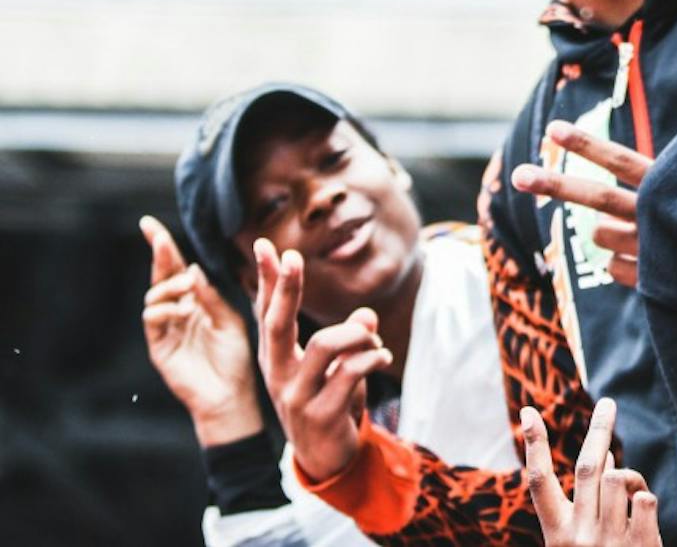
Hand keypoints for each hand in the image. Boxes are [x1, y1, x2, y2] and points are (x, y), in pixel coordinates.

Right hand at [139, 215, 262, 445]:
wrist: (231, 395)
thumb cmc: (234, 358)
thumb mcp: (228, 319)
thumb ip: (209, 296)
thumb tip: (191, 270)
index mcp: (194, 302)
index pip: (176, 269)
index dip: (163, 247)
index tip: (149, 225)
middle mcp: (176, 311)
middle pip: (161, 276)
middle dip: (158, 253)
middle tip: (158, 235)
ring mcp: (165, 328)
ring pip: (154, 294)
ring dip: (169, 284)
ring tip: (187, 285)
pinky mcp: (159, 346)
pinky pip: (152, 319)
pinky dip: (164, 307)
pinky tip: (181, 308)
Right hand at [253, 238, 391, 482]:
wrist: (328, 459)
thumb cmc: (329, 402)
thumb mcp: (335, 367)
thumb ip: (346, 338)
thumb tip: (366, 313)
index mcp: (275, 358)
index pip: (267, 313)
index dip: (268, 280)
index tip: (264, 245)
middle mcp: (278, 374)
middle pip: (277, 323)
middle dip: (286, 288)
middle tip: (293, 256)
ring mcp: (295, 396)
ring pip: (325, 344)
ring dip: (359, 334)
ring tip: (375, 341)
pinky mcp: (319, 414)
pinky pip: (350, 372)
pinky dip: (372, 358)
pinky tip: (384, 356)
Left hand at [514, 122, 649, 286]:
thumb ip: (658, 181)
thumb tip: (615, 189)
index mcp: (668, 187)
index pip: (620, 161)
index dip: (587, 145)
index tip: (554, 129)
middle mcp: (656, 215)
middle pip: (596, 197)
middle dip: (554, 185)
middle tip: (519, 176)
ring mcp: (649, 248)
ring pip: (599, 233)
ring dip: (606, 231)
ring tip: (631, 230)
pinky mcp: (647, 280)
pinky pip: (612, 267)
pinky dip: (623, 263)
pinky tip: (648, 262)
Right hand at [522, 397, 660, 546]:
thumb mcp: (582, 541)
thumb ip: (590, 504)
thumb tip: (607, 455)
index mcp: (556, 535)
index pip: (539, 482)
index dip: (533, 445)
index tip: (527, 410)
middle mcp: (578, 536)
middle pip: (587, 466)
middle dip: (599, 428)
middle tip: (608, 402)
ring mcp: (608, 541)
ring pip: (619, 477)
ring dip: (629, 476)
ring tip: (631, 496)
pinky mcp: (638, 546)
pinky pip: (645, 497)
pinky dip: (646, 497)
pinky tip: (643, 516)